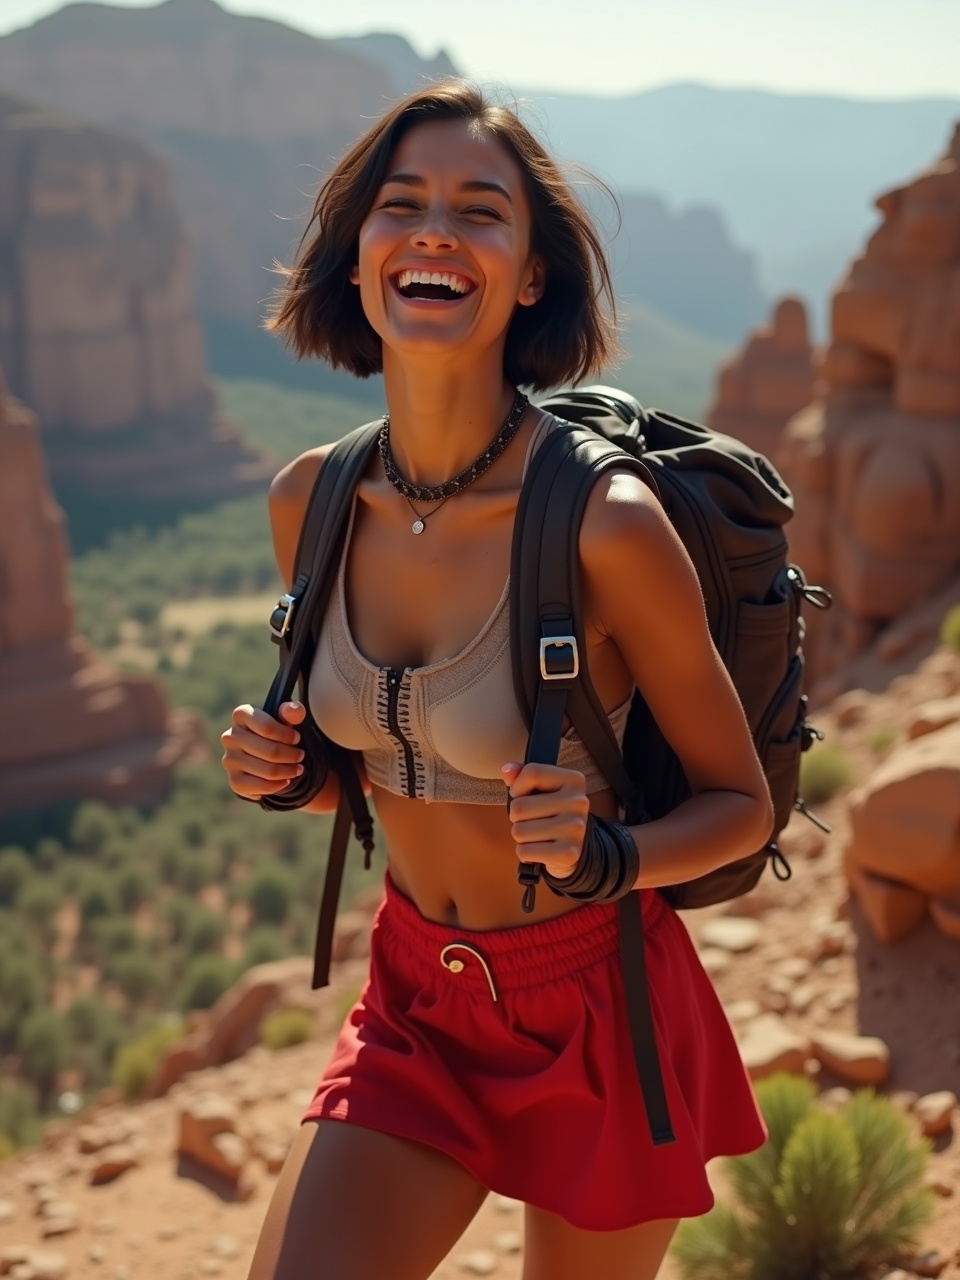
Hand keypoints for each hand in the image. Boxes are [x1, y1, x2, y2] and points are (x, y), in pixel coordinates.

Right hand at [221, 701, 305, 799]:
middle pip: (270, 751)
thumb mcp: (287, 720)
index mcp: (241, 715)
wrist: (268, 757)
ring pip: (268, 770)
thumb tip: (294, 710)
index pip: (267, 727)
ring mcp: (229, 760)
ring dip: (288, 771)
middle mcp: (230, 737)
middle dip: (292, 755)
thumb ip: (292, 712)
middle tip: (301, 756)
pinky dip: (277, 786)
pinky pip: (260, 786)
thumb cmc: (278, 733)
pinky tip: (285, 780)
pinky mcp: (234, 780)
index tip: (297, 738)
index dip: (287, 735)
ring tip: (297, 768)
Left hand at [501, 762, 588, 881]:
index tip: (521, 795)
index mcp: (574, 780)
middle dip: (516, 816)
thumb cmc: (549, 813)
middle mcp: (579, 802)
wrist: (569, 849)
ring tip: (536, 835)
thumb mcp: (539, 789)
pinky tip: (539, 849)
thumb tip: (506, 770)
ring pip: (519, 831)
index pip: (532, 773)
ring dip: (520, 836)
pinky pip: (524, 851)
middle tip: (531, 820)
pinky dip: (525, 853)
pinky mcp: (568, 854)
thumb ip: (521, 775)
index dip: (517, 786)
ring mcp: (575, 829)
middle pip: (519, 806)